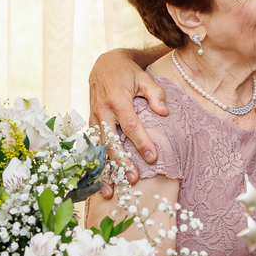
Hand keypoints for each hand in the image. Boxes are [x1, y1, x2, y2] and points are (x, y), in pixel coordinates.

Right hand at [88, 48, 167, 191]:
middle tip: (133, 179)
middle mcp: (102, 111)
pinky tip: (102, 182)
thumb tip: (164, 112)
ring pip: (99, 148)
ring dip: (106, 169)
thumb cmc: (128, 73)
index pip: (130, 125)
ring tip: (113, 190)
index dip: (141, 142)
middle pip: (111, 141)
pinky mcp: (91, 124)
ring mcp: (94, 119)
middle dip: (121, 162)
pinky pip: (93, 147)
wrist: (104, 64)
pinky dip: (97, 165)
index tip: (153, 158)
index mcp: (117, 100)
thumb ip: (155, 94)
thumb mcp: (144, 77)